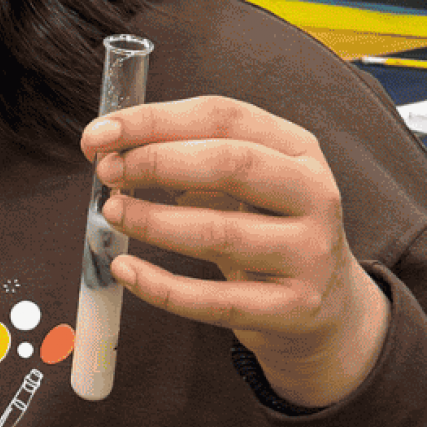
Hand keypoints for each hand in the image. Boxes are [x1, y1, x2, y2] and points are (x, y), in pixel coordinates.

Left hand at [82, 96, 389, 407]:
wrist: (328, 304)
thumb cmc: (266, 227)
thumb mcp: (245, 182)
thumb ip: (190, 157)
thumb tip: (114, 150)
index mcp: (298, 149)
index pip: (223, 117)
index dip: (154, 120)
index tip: (98, 134)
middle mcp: (314, 195)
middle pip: (231, 164)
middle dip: (157, 162)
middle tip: (108, 172)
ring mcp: (309, 253)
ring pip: (220, 234)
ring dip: (153, 221)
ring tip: (112, 213)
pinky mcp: (295, 308)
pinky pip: (216, 300)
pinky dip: (161, 286)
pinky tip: (125, 269)